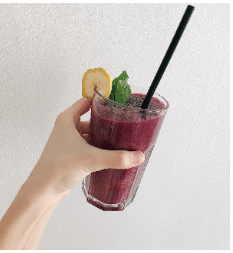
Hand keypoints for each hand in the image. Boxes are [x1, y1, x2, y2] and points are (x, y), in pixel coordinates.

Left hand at [25, 97, 144, 196]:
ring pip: (90, 133)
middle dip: (106, 121)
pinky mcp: (72, 153)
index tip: (116, 101)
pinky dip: (98, 146)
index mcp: (67, 119)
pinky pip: (88, 145)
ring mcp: (69, 141)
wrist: (44, 190)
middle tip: (123, 122)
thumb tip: (138, 156)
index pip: (86, 102)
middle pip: (91, 118)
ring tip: (120, 137)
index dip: (101, 100)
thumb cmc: (58, 167)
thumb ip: (116, 157)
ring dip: (102, 136)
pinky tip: (110, 151)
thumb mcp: (91, 158)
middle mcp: (67, 127)